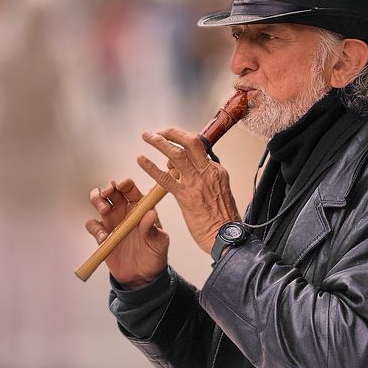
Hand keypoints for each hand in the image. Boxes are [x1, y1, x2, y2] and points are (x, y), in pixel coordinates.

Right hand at [85, 178, 168, 287]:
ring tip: (104, 210)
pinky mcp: (103, 235)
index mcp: (140, 207)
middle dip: (107, 189)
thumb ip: (154, 229)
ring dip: (97, 201)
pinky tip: (104, 237)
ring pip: (98, 202)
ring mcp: (113, 222)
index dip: (124, 184)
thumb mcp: (160, 242)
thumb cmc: (155, 255)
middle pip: (111, 191)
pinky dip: (95, 228)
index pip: (130, 189)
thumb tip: (151, 212)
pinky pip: (93, 225)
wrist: (143, 277)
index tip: (122, 186)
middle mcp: (125, 211)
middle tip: (108, 195)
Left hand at [138, 128, 241, 253]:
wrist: (226, 236)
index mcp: (216, 171)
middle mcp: (207, 172)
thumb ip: (206, 180)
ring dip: (159, 142)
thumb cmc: (223, 220)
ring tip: (147, 136)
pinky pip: (165, 177)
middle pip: (190, 142)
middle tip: (160, 131)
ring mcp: (196, 183)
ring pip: (176, 154)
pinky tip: (141, 160)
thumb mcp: (220, 192)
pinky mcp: (185, 196)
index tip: (171, 146)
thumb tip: (189, 172)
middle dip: (172, 133)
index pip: (198, 149)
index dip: (182, 145)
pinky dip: (150, 167)